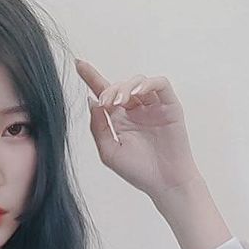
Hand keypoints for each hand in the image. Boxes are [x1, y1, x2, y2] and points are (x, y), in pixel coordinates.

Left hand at [74, 59, 202, 199]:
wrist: (164, 184)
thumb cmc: (138, 171)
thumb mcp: (109, 151)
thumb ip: (97, 127)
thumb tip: (91, 100)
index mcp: (120, 120)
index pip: (104, 92)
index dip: (91, 77)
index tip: (78, 65)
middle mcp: (136, 110)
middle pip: (120, 86)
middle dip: (109, 90)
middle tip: (105, 102)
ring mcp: (154, 107)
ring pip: (138, 82)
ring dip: (125, 86)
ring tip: (118, 101)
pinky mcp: (170, 106)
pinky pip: (160, 84)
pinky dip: (148, 83)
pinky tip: (137, 92)